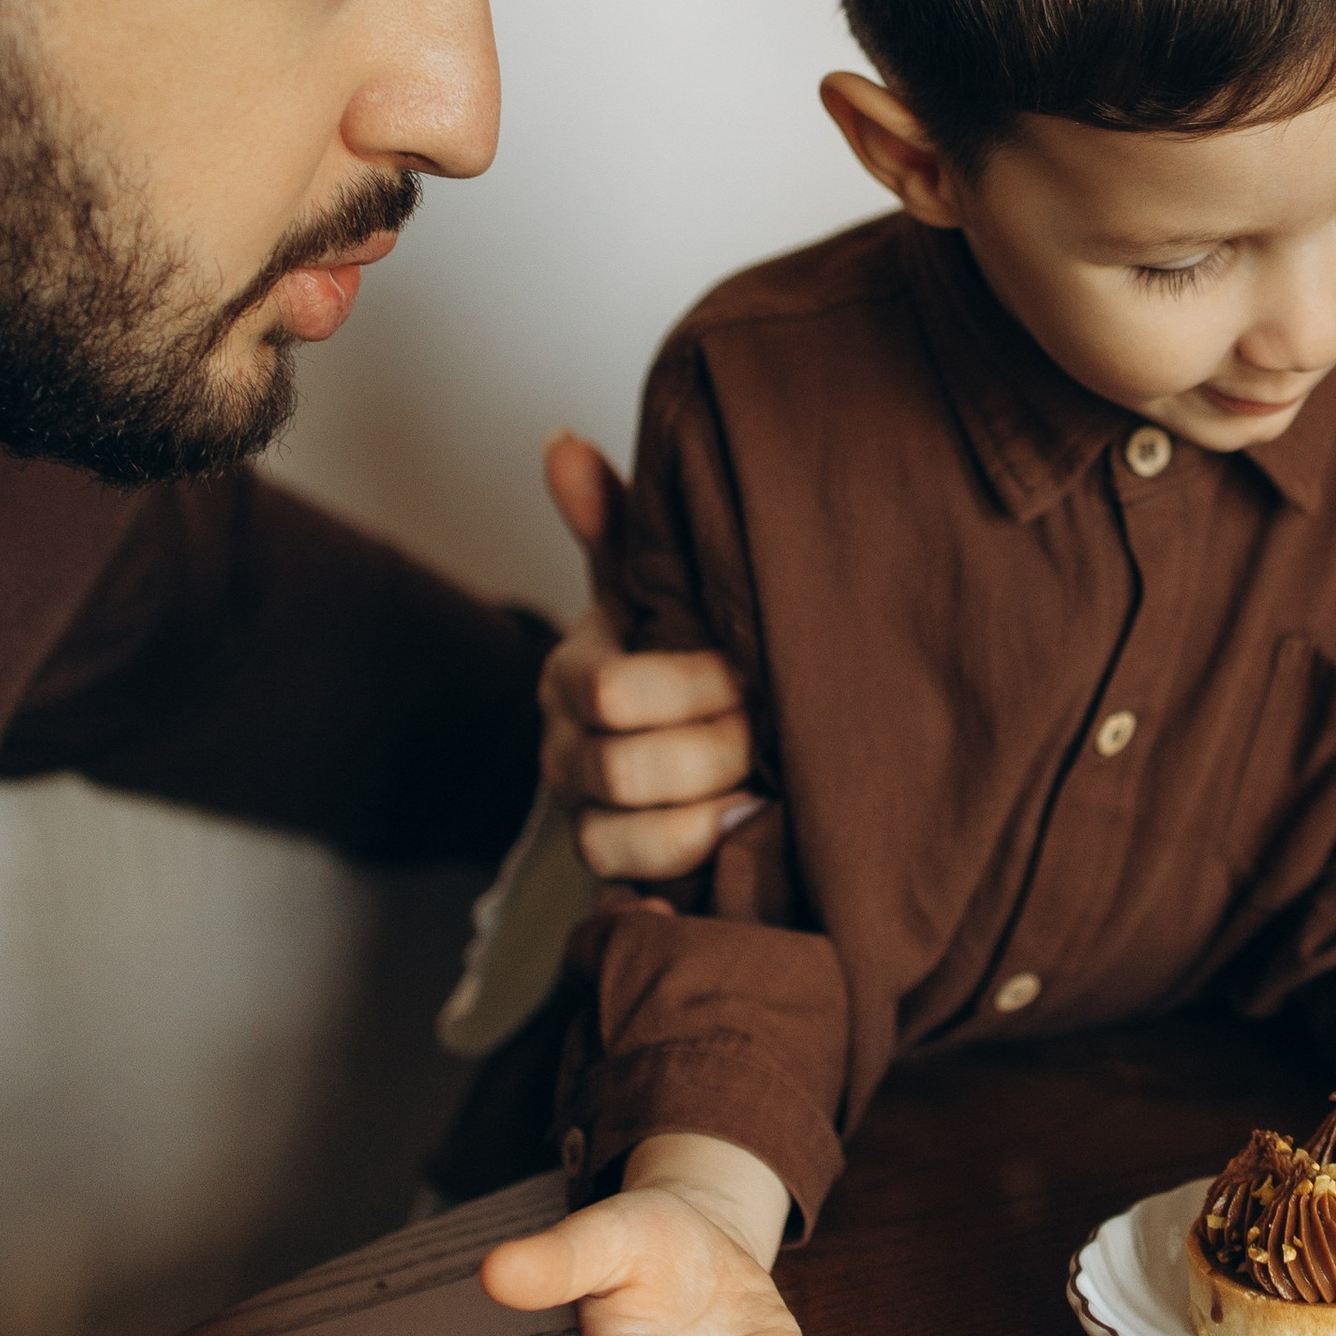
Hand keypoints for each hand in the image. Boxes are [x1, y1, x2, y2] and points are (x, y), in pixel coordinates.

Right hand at [537, 430, 757, 878]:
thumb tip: (562, 442)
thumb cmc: (675, 647)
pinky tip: (739, 847)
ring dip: (700, 819)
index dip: (692, 686)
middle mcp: (566, 750)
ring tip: (766, 795)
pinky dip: (682, 878)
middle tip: (773, 733)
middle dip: (711, 749)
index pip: (612, 690)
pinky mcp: (618, 875)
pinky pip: (628, 893)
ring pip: (616, 840)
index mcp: (573, 674)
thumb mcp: (649, 584)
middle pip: (619, 768)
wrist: (689, 737)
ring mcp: (587, 817)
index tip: (752, 669)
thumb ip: (616, 520)